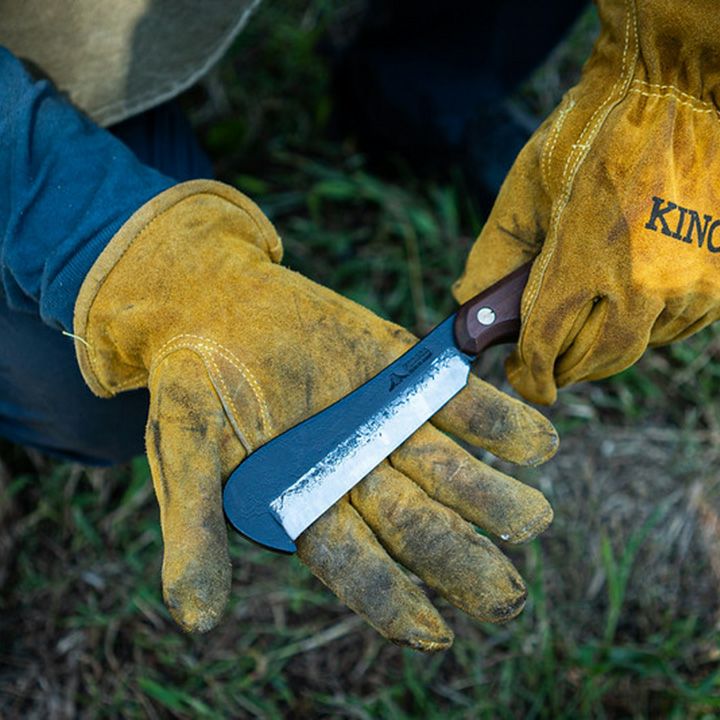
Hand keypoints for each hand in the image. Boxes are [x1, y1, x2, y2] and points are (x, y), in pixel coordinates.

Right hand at [74, 180, 557, 650]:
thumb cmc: (192, 382)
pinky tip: (538, 442)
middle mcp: (358, 470)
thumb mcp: (183, 450)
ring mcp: (386, 420)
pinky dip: (498, 419)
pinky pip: (457, 399)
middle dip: (461, 562)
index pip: (355, 563)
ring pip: (449, 470)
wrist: (217, 304)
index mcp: (307, 502)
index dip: (391, 600)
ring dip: (493, 496)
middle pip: (417, 526)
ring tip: (534, 519)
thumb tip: (195, 618)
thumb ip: (195, 526)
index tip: (435, 635)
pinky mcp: (403, 371)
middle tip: (506, 598)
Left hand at [454, 0, 719, 403]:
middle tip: (548, 359)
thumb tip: (471, 309)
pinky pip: (674, 329)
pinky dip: (644, 327)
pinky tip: (627, 299)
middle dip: (563, 368)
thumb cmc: (590, 136)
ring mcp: (688, 283)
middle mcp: (643, 281)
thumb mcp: (524, 189)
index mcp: (584, 256)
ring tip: (587, 317)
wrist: (677, 92)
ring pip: (636, 349)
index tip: (527, 381)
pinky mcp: (719, 278)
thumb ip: (494, 258)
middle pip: (594, 360)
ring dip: (603, 346)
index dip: (531, 374)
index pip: (547, 344)